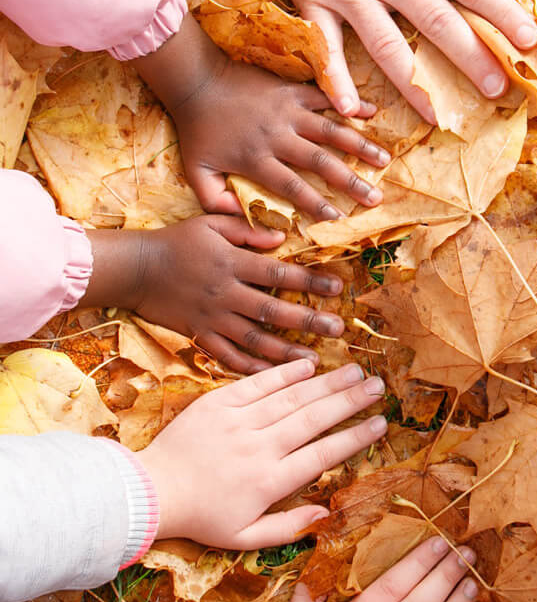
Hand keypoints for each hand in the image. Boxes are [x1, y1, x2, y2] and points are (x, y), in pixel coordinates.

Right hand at [82, 216, 346, 373]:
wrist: (133, 268)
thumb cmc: (176, 241)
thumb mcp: (212, 224)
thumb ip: (249, 231)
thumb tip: (283, 237)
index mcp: (232, 263)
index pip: (279, 274)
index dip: (310, 281)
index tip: (338, 288)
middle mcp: (225, 293)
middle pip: (273, 310)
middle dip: (307, 320)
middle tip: (337, 329)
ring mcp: (211, 317)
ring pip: (253, 338)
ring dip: (284, 351)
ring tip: (313, 361)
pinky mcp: (197, 334)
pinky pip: (226, 356)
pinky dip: (248, 368)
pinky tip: (272, 377)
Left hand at [136, 15, 389, 218]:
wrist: (195, 80)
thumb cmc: (197, 129)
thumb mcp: (196, 171)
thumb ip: (214, 200)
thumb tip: (242, 218)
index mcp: (257, 159)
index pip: (292, 188)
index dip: (317, 205)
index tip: (339, 220)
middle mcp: (278, 136)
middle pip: (321, 162)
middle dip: (351, 182)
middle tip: (375, 198)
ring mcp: (288, 111)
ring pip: (331, 131)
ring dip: (360, 146)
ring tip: (384, 159)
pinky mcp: (292, 91)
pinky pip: (325, 98)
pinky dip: (349, 105)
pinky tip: (373, 113)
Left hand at [136, 359, 386, 547]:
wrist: (148, 492)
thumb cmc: (201, 518)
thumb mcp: (245, 537)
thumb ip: (288, 528)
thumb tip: (327, 516)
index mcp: (269, 482)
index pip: (323, 455)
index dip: (355, 437)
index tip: (381, 424)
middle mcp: (259, 448)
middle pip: (314, 419)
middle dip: (350, 401)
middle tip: (378, 387)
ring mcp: (238, 423)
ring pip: (292, 398)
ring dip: (327, 383)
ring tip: (356, 371)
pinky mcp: (218, 404)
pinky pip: (257, 384)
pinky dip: (284, 373)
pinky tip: (309, 363)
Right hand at [264, 0, 536, 119]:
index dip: (502, 14)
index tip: (529, 40)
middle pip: (437, 24)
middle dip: (471, 59)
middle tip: (499, 90)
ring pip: (387, 47)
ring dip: (414, 85)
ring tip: (438, 116)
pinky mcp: (315, 1)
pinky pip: (324, 46)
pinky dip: (334, 80)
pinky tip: (350, 111)